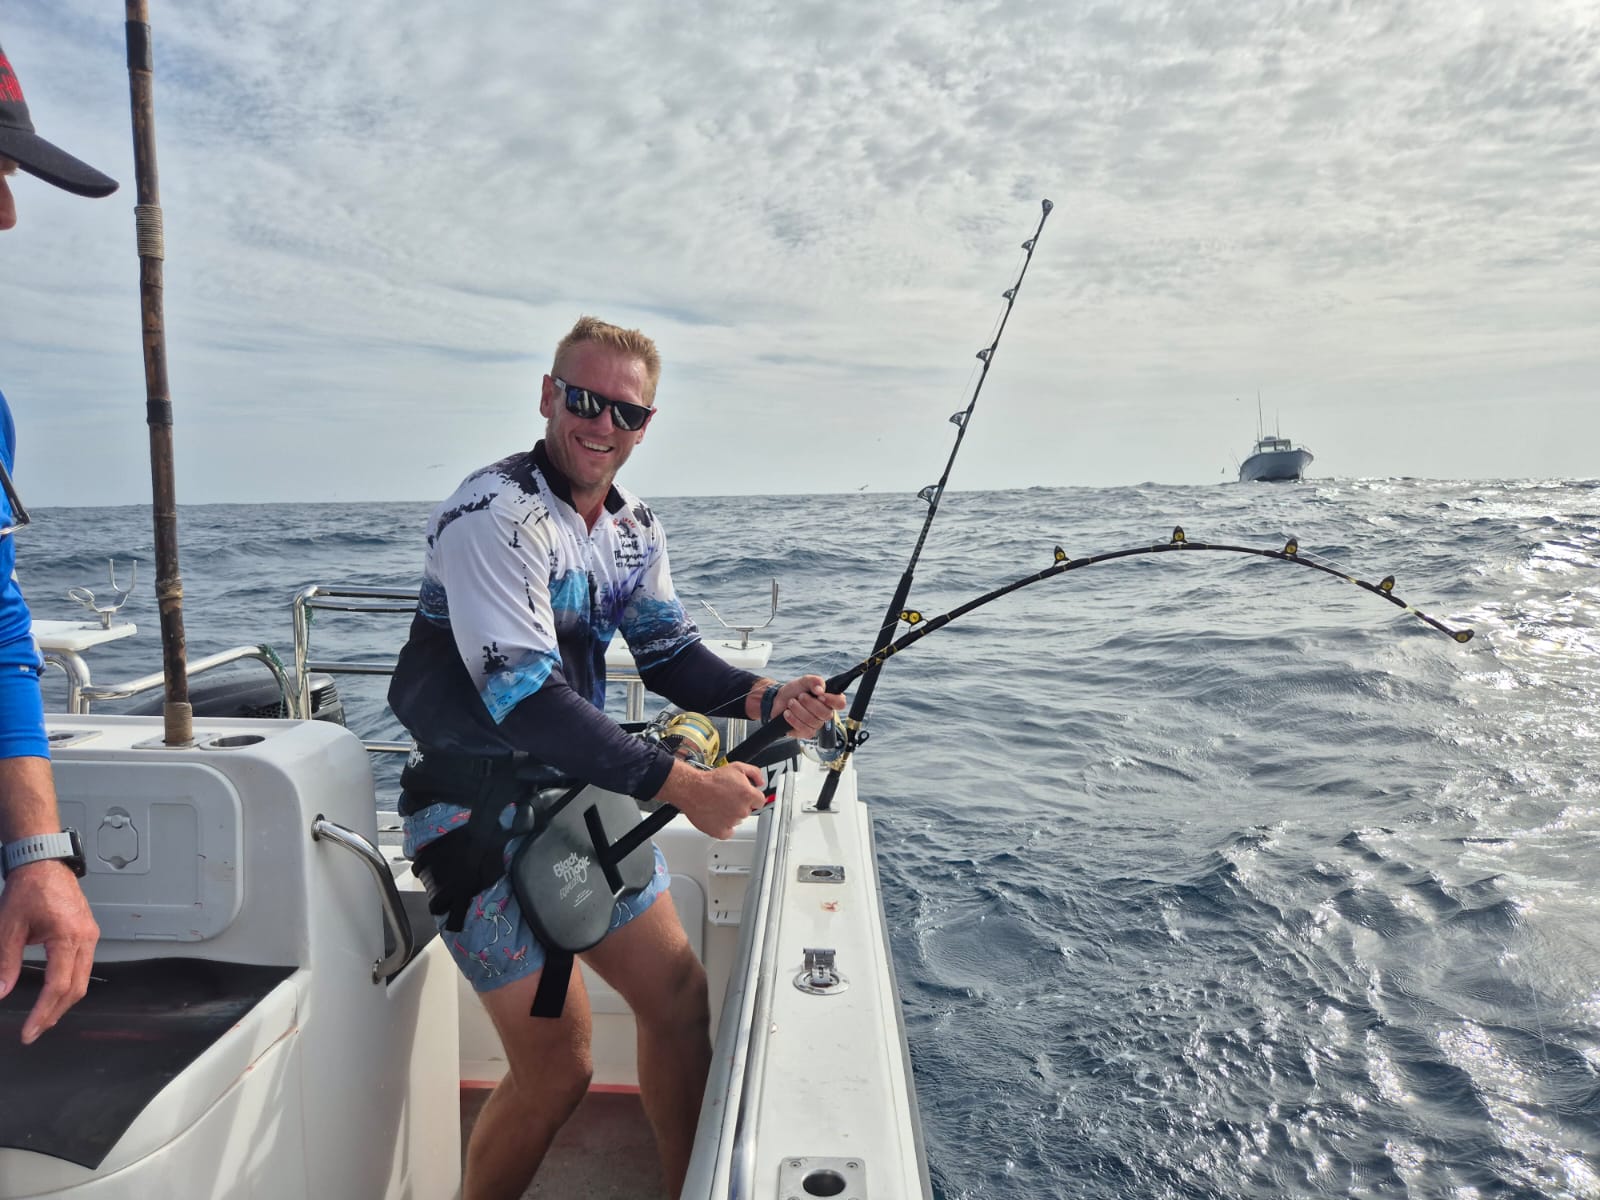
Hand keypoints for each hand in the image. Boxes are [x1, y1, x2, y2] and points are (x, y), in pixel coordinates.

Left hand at [0, 860, 99, 1043]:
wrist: (44, 863)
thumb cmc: (29, 888)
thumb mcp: (9, 926)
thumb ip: (6, 961)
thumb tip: (1, 991)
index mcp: (68, 936)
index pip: (58, 985)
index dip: (42, 1012)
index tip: (28, 1031)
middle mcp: (85, 938)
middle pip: (77, 988)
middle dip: (54, 1014)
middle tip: (34, 1031)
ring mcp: (90, 935)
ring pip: (83, 980)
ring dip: (63, 1003)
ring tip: (43, 1018)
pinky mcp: (87, 933)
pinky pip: (83, 967)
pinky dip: (69, 986)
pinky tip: (54, 994)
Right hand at [657, 759, 766, 839]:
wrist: (692, 789)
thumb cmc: (711, 780)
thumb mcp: (736, 767)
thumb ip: (754, 773)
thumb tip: (760, 782)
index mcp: (747, 795)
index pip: (760, 801)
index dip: (752, 797)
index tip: (745, 796)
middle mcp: (741, 810)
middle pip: (747, 810)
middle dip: (740, 804)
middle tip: (728, 797)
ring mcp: (731, 822)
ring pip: (737, 820)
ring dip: (731, 814)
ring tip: (719, 804)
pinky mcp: (720, 831)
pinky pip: (728, 832)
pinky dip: (724, 826)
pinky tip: (718, 816)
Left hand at [769, 675, 846, 738]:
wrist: (778, 700)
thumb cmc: (795, 691)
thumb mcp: (804, 681)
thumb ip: (814, 681)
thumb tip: (821, 689)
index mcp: (829, 700)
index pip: (840, 703)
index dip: (832, 700)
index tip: (820, 695)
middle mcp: (825, 713)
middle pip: (826, 713)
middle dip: (810, 703)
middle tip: (800, 696)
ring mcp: (816, 724)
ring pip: (813, 721)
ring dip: (799, 710)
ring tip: (791, 703)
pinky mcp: (807, 733)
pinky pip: (804, 729)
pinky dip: (793, 719)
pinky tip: (787, 713)